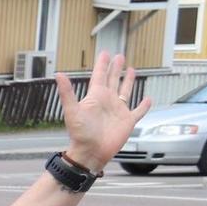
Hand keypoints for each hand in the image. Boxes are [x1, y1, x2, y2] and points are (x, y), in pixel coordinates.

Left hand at [56, 52, 151, 172]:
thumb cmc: (80, 134)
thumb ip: (67, 92)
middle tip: (119, 56)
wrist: (90, 152)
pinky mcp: (127, 121)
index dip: (102, 64)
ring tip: (131, 69)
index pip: (99, 76)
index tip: (105, 53)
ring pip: (125, 91)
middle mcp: (107, 101)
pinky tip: (148, 99)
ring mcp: (118, 111)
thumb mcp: (72, 111)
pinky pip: (138, 111)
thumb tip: (58, 74)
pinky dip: (144, 106)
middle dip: (115, 68)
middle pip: (112, 80)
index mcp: (95, 97)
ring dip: (128, 81)